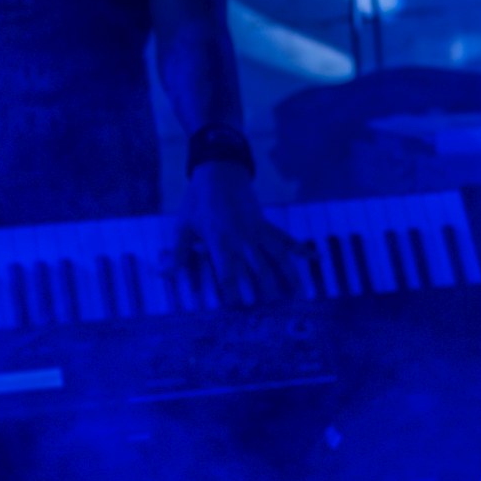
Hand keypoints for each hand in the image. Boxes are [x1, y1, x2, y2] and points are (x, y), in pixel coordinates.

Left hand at [181, 164, 310, 303]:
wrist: (219, 171)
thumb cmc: (197, 201)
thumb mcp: (183, 226)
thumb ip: (178, 254)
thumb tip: (166, 275)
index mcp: (220, 241)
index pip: (227, 272)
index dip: (232, 292)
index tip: (237, 309)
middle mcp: (243, 238)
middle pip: (257, 268)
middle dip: (266, 289)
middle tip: (273, 309)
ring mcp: (258, 230)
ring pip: (277, 257)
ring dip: (288, 275)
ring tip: (297, 294)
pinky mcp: (266, 224)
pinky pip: (285, 239)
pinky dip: (300, 249)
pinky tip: (315, 258)